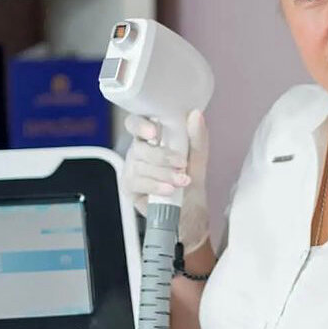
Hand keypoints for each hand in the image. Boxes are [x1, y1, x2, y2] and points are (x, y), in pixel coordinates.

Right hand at [122, 109, 209, 254]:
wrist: (189, 212)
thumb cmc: (190, 181)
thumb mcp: (198, 158)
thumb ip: (197, 137)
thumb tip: (196, 115)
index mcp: (151, 138)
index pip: (135, 123)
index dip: (140, 125)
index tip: (154, 132)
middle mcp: (138, 151)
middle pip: (139, 147)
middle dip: (162, 156)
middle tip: (182, 164)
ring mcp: (132, 169)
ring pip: (140, 166)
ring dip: (164, 174)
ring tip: (182, 181)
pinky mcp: (129, 187)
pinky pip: (138, 183)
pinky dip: (156, 186)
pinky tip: (169, 190)